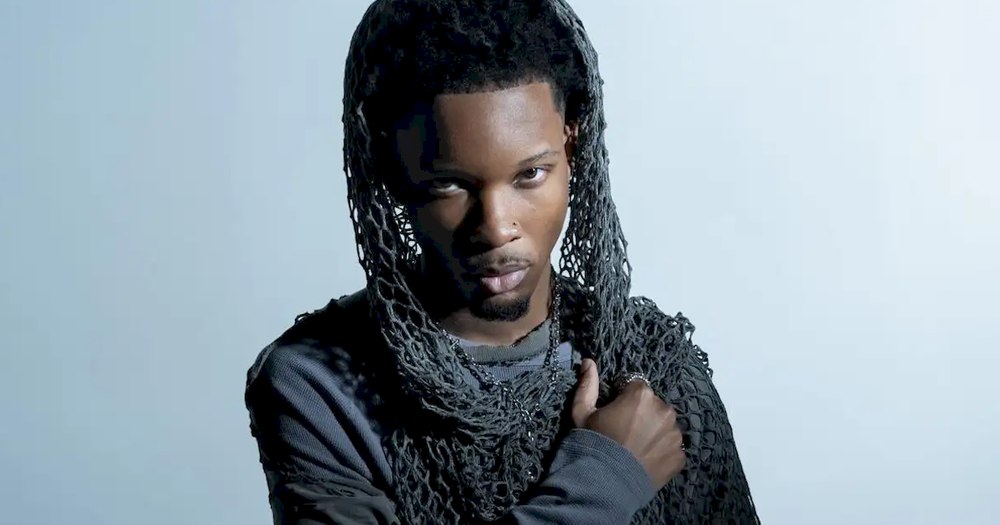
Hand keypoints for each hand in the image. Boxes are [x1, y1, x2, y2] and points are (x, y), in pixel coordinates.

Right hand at [571, 358, 685, 489]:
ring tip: (636, 448)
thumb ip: (587, 384)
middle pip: (653, 405)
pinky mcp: (680, 456)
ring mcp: (675, 435)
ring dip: (654, 431)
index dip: (623, 399)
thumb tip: (588, 361)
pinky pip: (672, 448)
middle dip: (642, 414)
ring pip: (665, 426)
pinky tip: (646, 460)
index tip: (615, 414)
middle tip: (625, 432)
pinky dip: (662, 452)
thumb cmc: (593, 442)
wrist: (605, 483)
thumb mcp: (582, 412)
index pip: (635, 388)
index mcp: (642, 394)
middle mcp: (665, 410)